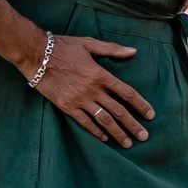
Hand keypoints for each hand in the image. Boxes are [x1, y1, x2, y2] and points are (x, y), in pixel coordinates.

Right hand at [26, 36, 156, 146]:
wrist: (37, 55)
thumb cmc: (64, 47)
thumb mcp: (89, 43)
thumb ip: (112, 49)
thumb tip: (133, 51)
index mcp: (101, 74)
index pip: (127, 93)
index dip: (141, 105)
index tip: (151, 115)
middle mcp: (93, 90)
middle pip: (118, 111)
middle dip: (133, 125)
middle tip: (144, 136)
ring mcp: (80, 100)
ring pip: (103, 120)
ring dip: (117, 133)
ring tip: (128, 143)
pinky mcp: (67, 107)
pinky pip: (84, 122)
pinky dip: (96, 131)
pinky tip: (105, 138)